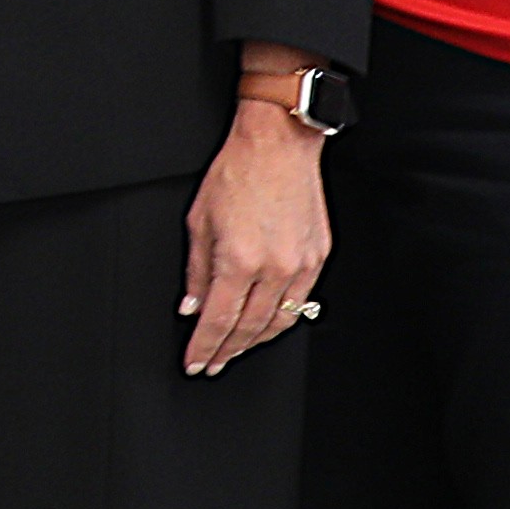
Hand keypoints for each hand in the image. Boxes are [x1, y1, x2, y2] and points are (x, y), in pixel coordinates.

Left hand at [180, 106, 331, 374]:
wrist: (278, 144)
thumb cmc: (237, 171)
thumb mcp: (199, 220)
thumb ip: (196, 271)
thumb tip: (191, 307)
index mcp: (238, 259)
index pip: (218, 320)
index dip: (204, 347)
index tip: (195, 363)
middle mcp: (273, 267)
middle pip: (248, 328)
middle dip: (227, 351)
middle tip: (213, 363)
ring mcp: (300, 265)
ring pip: (277, 322)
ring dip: (254, 341)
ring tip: (235, 350)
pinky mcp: (318, 258)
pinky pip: (299, 303)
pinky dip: (280, 320)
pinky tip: (266, 325)